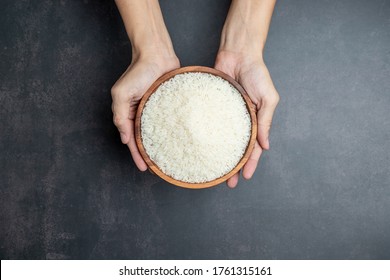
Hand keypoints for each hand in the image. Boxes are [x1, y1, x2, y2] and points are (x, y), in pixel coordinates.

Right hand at [111, 55, 179, 170]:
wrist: (157, 55)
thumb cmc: (138, 71)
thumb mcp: (122, 93)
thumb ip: (120, 115)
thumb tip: (124, 137)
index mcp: (128, 113)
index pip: (131, 139)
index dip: (136, 154)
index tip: (143, 168)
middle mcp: (141, 114)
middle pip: (144, 139)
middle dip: (148, 155)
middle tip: (156, 170)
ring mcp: (155, 111)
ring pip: (157, 133)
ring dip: (160, 147)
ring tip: (167, 161)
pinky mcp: (168, 106)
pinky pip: (169, 123)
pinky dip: (171, 133)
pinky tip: (177, 142)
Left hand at [215, 50, 279, 187]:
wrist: (238, 54)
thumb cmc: (257, 73)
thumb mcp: (268, 98)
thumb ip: (266, 121)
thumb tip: (265, 146)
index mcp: (255, 122)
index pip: (254, 148)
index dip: (251, 164)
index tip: (245, 178)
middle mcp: (239, 122)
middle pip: (236, 149)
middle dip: (234, 167)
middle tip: (228, 183)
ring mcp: (224, 117)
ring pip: (221, 142)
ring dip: (219, 157)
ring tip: (213, 172)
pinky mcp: (211, 108)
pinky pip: (208, 125)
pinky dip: (205, 137)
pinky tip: (199, 147)